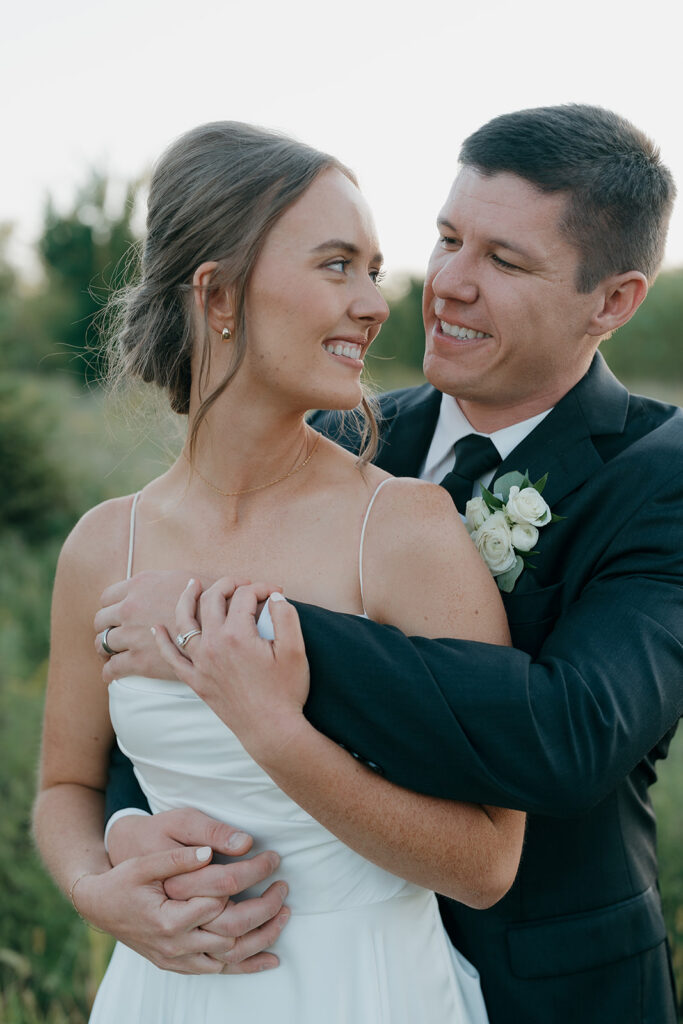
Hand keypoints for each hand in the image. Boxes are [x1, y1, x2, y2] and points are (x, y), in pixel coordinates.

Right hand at [73, 845, 286, 974]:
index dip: (249, 877)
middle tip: (284, 887)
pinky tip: (270, 959)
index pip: (220, 898)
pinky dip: (246, 966)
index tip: (270, 860)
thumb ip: (178, 858)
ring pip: (230, 956)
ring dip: (262, 938)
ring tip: (286, 914)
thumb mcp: (146, 861)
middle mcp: (175, 945)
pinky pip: (218, 970)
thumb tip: (211, 850)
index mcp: (168, 918)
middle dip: (265, 909)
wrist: (99, 905)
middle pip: (232, 931)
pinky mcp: (180, 964)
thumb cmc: (124, 878)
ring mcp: (178, 958)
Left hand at [94, 571, 237, 682]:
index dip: (111, 607)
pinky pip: (112, 668)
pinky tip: (113, 674)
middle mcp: (131, 607)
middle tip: (113, 636)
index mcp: (141, 585)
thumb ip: (173, 583)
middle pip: (101, 620)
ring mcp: (132, 634)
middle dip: (105, 629)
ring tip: (111, 655)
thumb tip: (184, 584)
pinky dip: (110, 672)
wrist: (225, 628)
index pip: (108, 596)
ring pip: (103, 644)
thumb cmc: (217, 601)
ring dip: (105, 650)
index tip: (115, 616)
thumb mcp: (193, 580)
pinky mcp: (139, 661)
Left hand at [154, 580, 310, 763]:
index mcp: (237, 634)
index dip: (260, 587)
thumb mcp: (295, 649)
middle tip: (240, 583)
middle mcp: (213, 644)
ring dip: (187, 599)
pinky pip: (171, 657)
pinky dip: (162, 641)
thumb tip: (274, 595)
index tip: (274, 591)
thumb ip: (285, 616)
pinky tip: (157, 628)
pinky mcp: (195, 680)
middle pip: (212, 600)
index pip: (243, 596)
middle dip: (227, 585)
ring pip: (185, 621)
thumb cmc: (286, 690)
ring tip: (192, 585)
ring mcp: (200, 663)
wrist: (270, 729)